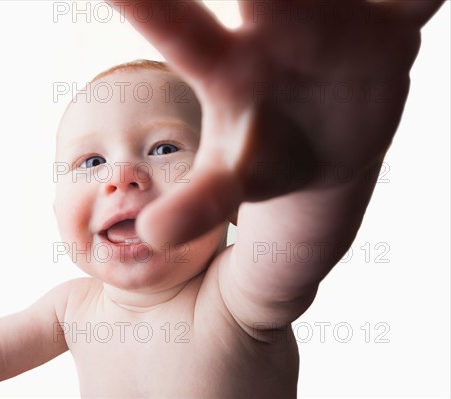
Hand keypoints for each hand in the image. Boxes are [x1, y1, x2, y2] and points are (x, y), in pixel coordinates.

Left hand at [108, 0, 443, 246]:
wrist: (319, 147)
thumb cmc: (262, 161)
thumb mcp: (229, 185)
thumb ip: (194, 206)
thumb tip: (148, 235)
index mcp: (226, 68)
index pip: (180, 30)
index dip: (147, 3)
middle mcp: (272, 27)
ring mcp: (334, 20)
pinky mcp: (390, 24)